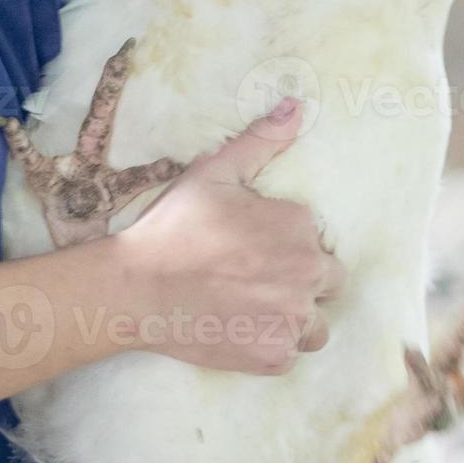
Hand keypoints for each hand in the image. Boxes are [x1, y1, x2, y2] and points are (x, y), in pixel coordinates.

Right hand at [110, 98, 345, 374]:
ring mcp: (292, 319)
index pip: (317, 242)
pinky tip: (239, 330)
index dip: (287, 247)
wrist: (136, 288)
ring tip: (251, 309)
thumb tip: (297, 107)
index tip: (253, 251)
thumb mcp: (214, 173)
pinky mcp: (274, 355)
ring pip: (315, 325)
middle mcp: (308, 273)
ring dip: (293, 318)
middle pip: (327, 284)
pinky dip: (270, 345)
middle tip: (254, 281)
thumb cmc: (174, 227)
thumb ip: (261, 141)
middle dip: (300, 283)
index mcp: (300, 226)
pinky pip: (290, 354)